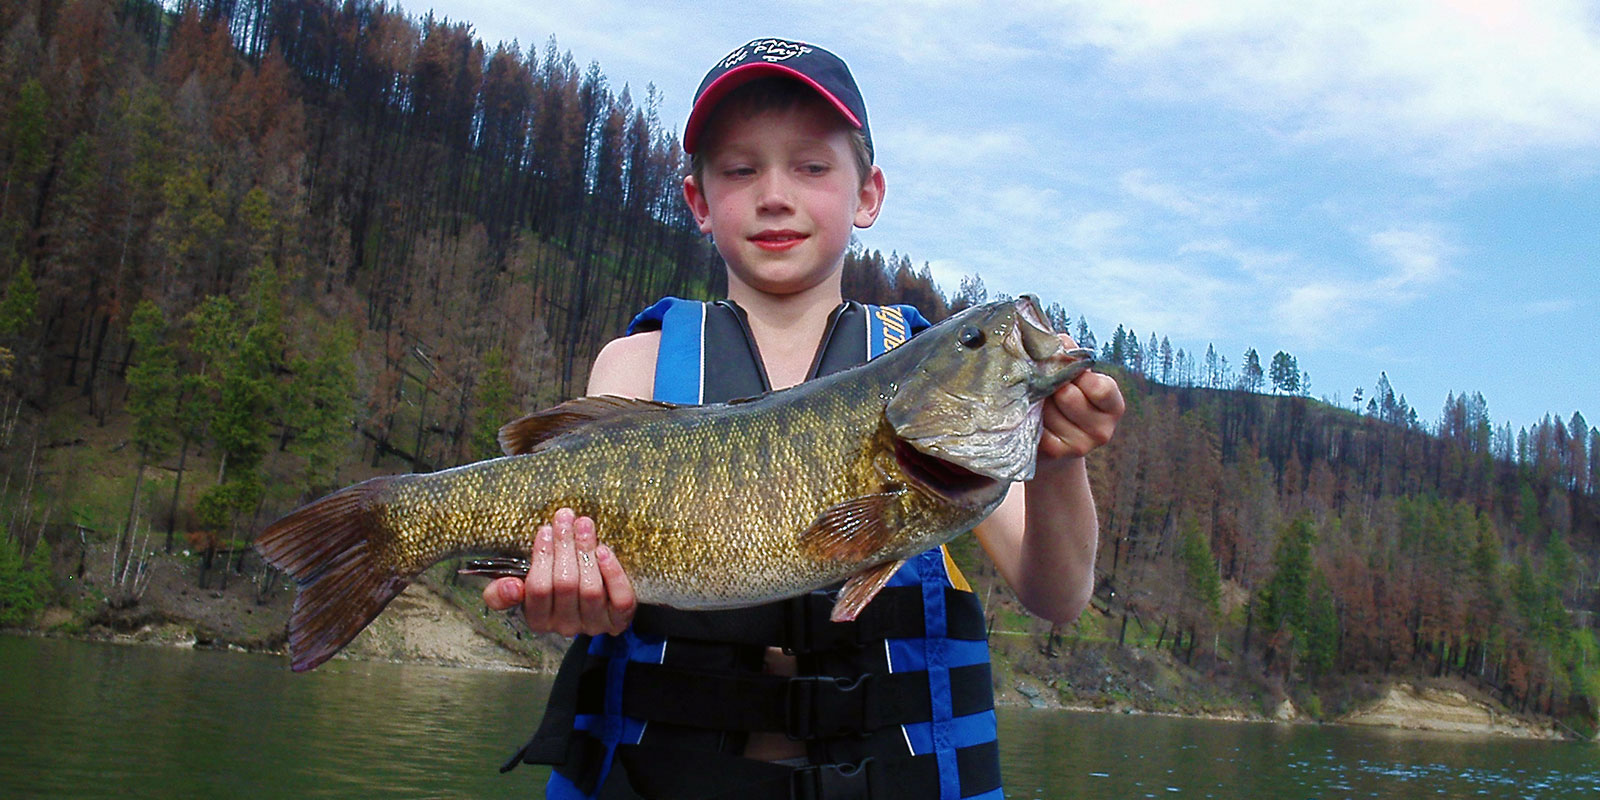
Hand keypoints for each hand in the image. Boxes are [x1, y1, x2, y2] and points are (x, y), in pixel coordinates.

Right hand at [481, 508, 635, 636]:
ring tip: (584, 525)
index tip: (545, 529)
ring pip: (591, 590)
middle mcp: (565, 626)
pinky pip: (619, 600)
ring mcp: (594, 624)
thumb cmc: (552, 585)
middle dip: (564, 546)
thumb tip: (510, 586)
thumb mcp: (522, 587)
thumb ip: (502, 591)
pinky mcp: (619, 620)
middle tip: (565, 517)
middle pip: (565, 585)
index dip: (542, 558)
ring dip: (587, 552)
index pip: (538, 590)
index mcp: (539, 619)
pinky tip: (605, 551)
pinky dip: (613, 574)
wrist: (594, 598)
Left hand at [1039, 333, 1124, 461]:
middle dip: (1052, 386)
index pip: (1100, 387)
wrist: (1048, 440)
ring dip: (1038, 402)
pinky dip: (1030, 418)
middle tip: (1047, 387)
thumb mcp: (1072, 376)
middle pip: (1068, 395)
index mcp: (1113, 405)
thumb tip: (1061, 341)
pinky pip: (1036, 427)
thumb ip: (1069, 355)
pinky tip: (1033, 419)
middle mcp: (1103, 430)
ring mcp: (1081, 446)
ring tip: (1039, 403)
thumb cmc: (1060, 397)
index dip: (1077, 374)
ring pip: (1048, 411)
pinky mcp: (1057, 454)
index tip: (1066, 371)